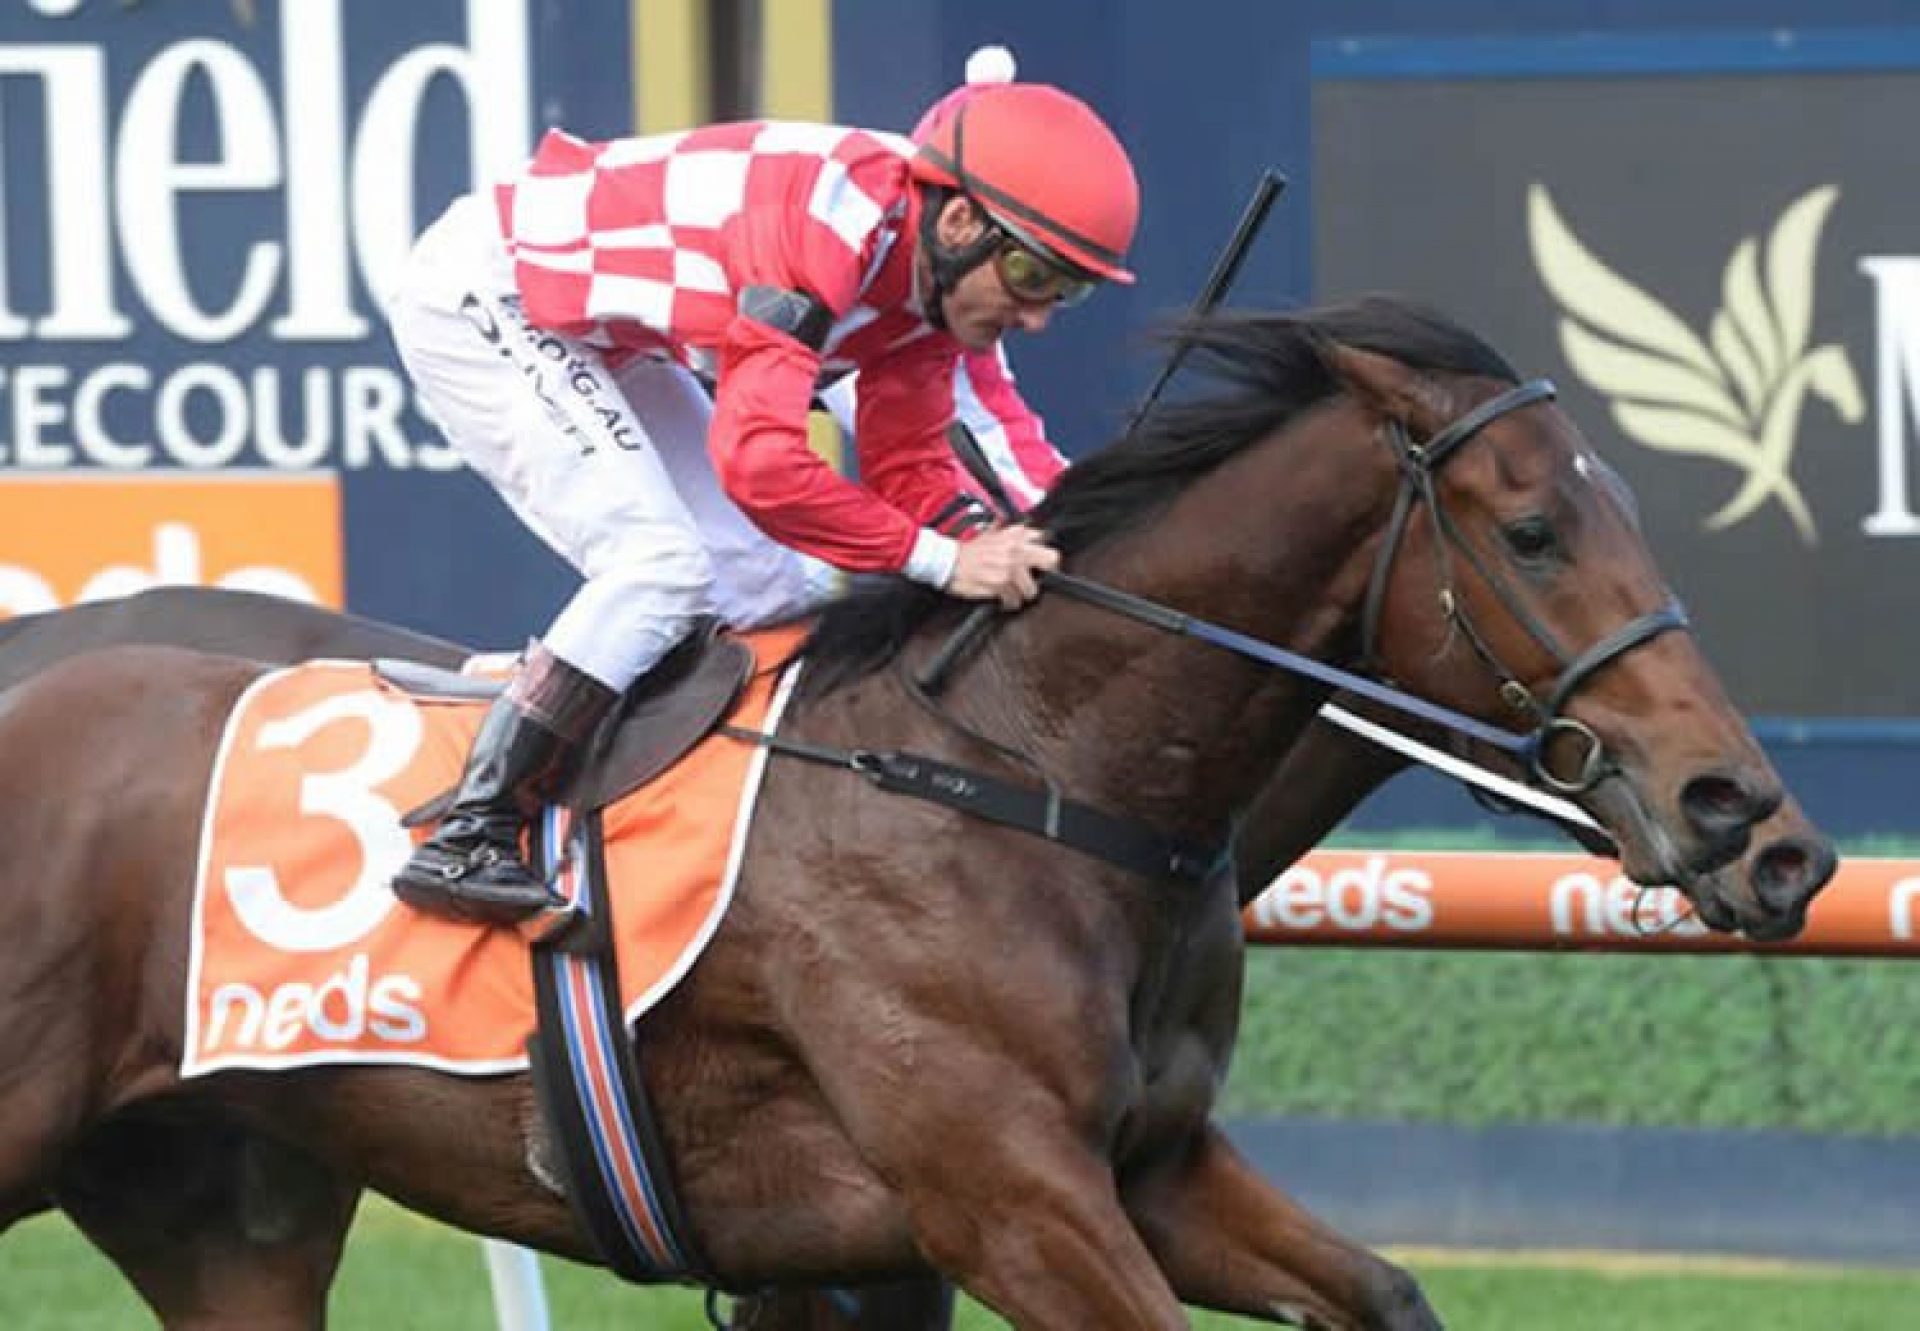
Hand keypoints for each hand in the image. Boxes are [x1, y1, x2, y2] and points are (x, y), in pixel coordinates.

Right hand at [945, 524, 1060, 609]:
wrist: (947, 561)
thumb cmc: (969, 552)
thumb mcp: (994, 534)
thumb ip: (1014, 534)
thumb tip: (1034, 537)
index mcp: (1014, 535)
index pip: (1044, 539)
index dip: (1045, 555)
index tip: (1041, 565)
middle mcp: (1015, 549)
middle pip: (1050, 560)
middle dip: (1046, 573)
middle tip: (1036, 580)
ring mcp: (1009, 568)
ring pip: (1032, 589)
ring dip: (1023, 594)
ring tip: (1013, 592)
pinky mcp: (1000, 585)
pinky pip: (1014, 600)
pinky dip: (1009, 603)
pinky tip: (1003, 599)